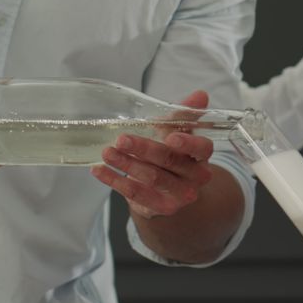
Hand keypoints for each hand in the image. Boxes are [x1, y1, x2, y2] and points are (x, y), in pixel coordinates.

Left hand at [91, 90, 215, 218]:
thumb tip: (200, 95)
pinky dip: (115, 181)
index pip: (202, 148)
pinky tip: (99, 171)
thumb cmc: (172, 154)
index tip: (170, 137)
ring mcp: (180, 195)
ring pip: (152, 177)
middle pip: (170, 161)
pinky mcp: (162, 207)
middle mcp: (196, 177)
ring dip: (127, 164)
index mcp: (202, 155)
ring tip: (107, 153)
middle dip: (144, 149)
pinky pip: (136, 194)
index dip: (188, 144)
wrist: (170, 191)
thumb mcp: (177, 132)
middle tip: (121, 139)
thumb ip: (184, 114)